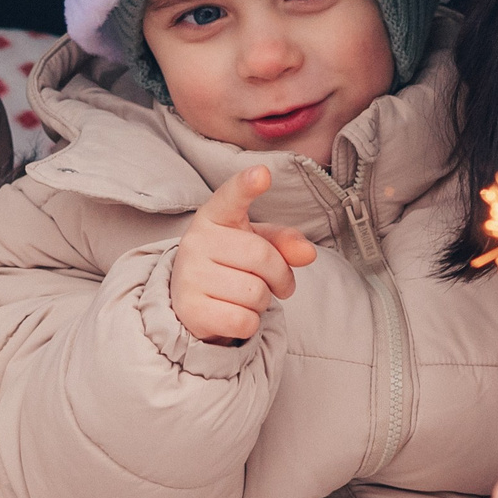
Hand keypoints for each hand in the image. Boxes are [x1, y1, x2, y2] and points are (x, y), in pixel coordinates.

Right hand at [170, 166, 318, 344]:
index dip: (247, 186)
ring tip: (245, 297)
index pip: (231, 197)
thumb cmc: (231, 264)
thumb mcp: (258, 244)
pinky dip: (250, 323)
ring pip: (255, 293)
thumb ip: (284, 242)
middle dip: (281, 276)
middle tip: (274, 284)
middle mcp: (196, 241)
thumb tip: (308, 253)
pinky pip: (244, 321)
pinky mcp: (191, 310)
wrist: (192, 302)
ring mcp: (190, 275)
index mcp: (215, 216)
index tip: (262, 174)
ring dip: (262, 302)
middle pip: (263, 257)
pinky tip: (234, 314)